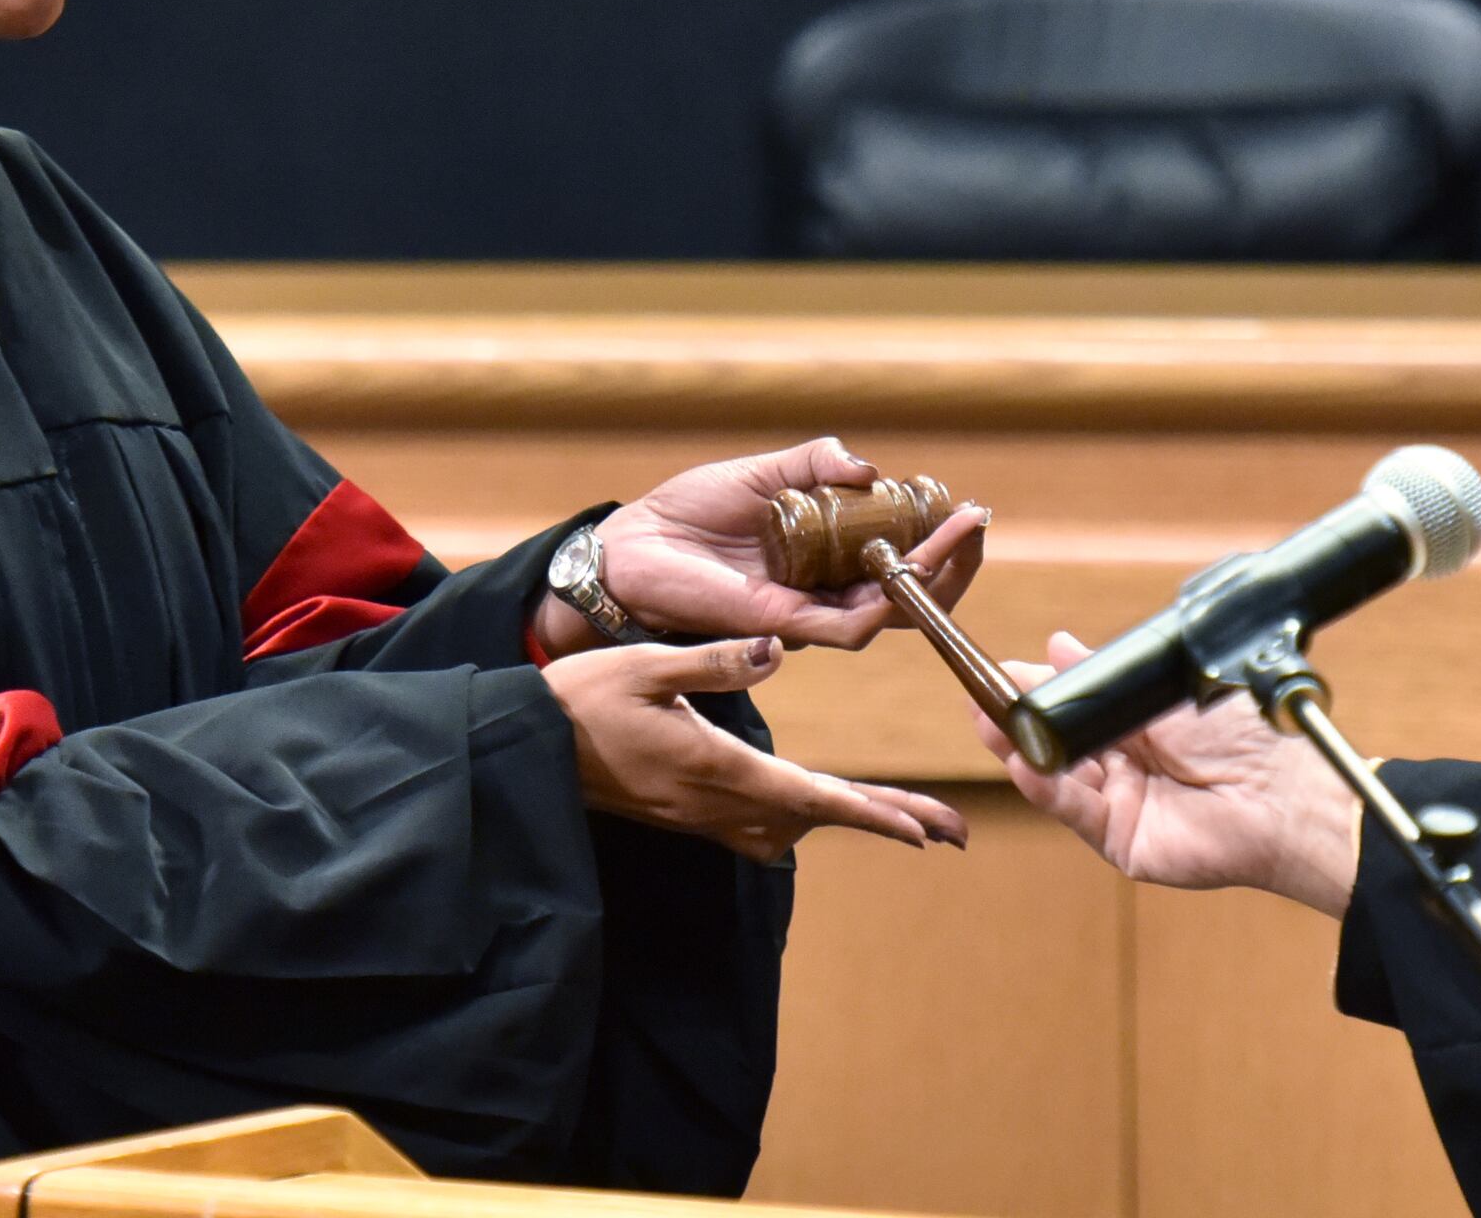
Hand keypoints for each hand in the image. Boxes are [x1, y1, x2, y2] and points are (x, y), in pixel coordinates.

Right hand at [547, 637, 970, 860]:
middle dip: (887, 822)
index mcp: (716, 768)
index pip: (811, 798)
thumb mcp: (647, 664)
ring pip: (793, 829)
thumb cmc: (582, 701)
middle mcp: (717, 804)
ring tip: (906, 815)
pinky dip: (804, 815)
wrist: (527, 751)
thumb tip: (776, 647)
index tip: (925, 830)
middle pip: (818, 821)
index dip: (872, 814)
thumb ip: (716, 660)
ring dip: (846, 820)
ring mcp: (703, 817)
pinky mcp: (690, 815)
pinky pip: (762, 827)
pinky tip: (817, 803)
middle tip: (952, 832)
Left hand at [557, 436, 988, 651]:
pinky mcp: (782, 626)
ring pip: (890, 613)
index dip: (937, 539)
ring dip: (932, 578)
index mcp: (823, 558)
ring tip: (959, 538)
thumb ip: (815, 463)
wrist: (632, 545)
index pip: (898, 559)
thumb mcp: (763, 473)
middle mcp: (822, 593)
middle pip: (908, 593)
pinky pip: (848, 627)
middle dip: (952, 563)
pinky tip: (909, 569)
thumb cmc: (689, 513)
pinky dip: (884, 604)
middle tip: (977, 525)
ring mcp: (806, 614)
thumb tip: (869, 468)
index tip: (966, 507)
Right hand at [975, 630, 1362, 916]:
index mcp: (1142, 728)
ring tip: (987, 723)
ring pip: (1058, 778)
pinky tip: (1020, 765)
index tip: (1001, 673)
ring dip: (1019, 753)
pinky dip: (1044, 788)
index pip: (1078, 708)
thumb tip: (1058, 644)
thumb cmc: (1249, 738)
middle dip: (1018, 721)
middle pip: (1060, 744)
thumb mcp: (1168, 689)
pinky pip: (1075, 812)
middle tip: (980, 698)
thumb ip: (1110, 675)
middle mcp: (1129, 767)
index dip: (1040, 692)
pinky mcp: (1122, 841)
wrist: (1286, 794)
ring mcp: (1123, 805)